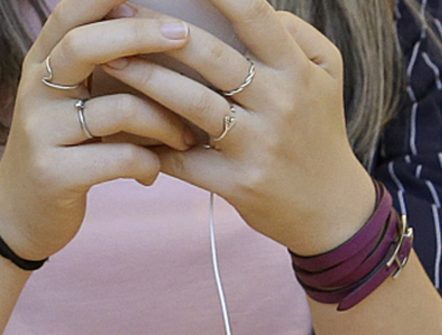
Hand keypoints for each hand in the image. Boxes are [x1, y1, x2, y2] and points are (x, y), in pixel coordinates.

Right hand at [0, 0, 200, 262]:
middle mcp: (34, 90)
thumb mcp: (69, 100)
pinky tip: (153, 173)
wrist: (18, 216)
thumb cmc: (63, 149)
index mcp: (41, 64)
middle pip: (84, 46)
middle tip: (184, 36)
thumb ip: (100, 65)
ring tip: (186, 136)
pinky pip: (120, 158)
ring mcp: (40, 132)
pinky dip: (149, 164)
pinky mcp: (54, 174)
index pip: (70, 11)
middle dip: (140, 35)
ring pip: (117, 109)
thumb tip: (167, 25)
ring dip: (165, 121)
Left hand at [100, 0, 376, 255]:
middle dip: (159, 31)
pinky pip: (183, 159)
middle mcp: (278, 103)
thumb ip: (294, 34)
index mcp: (296, 70)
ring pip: (191, 104)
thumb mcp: (326, 74)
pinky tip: (118, 127)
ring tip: (111, 61)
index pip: (255, 16)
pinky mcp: (236, 183)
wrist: (330, 208)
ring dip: (145, 80)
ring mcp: (256, 145)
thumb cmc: (319, 130)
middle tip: (120, 11)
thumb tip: (250, 7)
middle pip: (211, 57)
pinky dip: (150, 143)